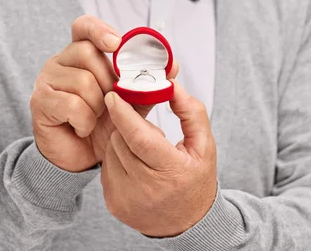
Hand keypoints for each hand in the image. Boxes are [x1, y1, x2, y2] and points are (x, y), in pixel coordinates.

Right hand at [30, 15, 177, 172]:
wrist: (81, 157)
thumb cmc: (103, 123)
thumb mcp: (129, 101)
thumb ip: (146, 82)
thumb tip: (173, 65)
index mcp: (80, 53)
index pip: (84, 26)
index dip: (99, 30)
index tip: (116, 43)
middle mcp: (60, 61)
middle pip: (88, 53)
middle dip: (108, 80)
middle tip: (110, 101)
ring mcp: (47, 79)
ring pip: (83, 81)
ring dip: (98, 106)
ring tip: (95, 118)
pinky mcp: (40, 101)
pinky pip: (72, 104)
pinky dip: (85, 121)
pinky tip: (83, 127)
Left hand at [101, 80, 217, 236]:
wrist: (188, 224)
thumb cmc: (195, 180)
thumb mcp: (204, 144)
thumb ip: (191, 111)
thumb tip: (171, 85)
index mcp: (172, 172)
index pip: (139, 138)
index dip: (124, 113)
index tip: (114, 94)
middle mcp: (146, 189)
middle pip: (121, 140)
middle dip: (128, 124)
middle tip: (145, 127)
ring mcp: (127, 199)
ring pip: (111, 150)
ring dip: (122, 140)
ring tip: (144, 149)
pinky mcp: (114, 203)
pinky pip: (106, 166)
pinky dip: (117, 157)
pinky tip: (135, 162)